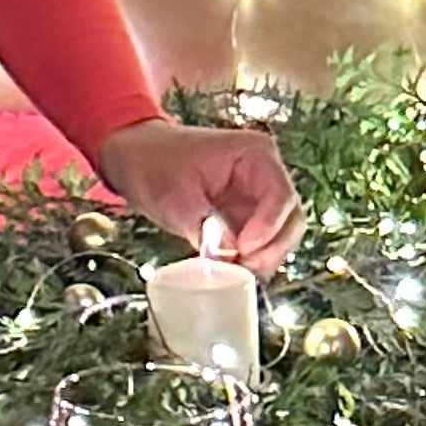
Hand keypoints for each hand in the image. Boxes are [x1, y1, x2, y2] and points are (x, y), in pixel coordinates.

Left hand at [95, 117, 304, 271]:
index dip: (269, 228)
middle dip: (273, 248)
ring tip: (236, 271)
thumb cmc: (152, 164)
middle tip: (245, 269)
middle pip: (291, 219)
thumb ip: (205, 231)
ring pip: (282, 234)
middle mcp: (265, 172)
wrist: (135, 156)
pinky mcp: (248, 213)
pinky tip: (233, 268)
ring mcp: (259, 194)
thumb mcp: (174, 198)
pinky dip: (253, 256)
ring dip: (265, 256)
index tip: (243, 249)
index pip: (280, 196)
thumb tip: (228, 262)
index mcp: (254, 154)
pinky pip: (263, 240)